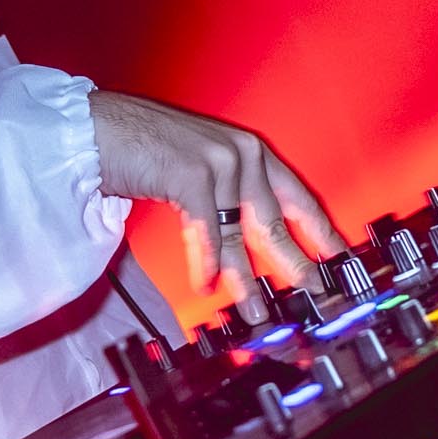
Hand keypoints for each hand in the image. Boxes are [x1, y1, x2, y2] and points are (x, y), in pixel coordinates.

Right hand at [88, 89, 345, 291]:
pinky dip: (205, 262)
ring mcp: (218, 161)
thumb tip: (244, 248)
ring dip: (244, 279)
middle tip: (311, 292)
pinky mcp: (192, 172)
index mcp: (249, 151)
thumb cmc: (142, 150)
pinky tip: (206, 284)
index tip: (338, 258)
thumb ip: (226, 201)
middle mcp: (241, 153)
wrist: (99, 129)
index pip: (297, 197)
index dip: (319, 231)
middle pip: (274, 221)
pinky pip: (205, 230)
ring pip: (238, 234)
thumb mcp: (199, 172)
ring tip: (254, 309)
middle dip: (293, 264)